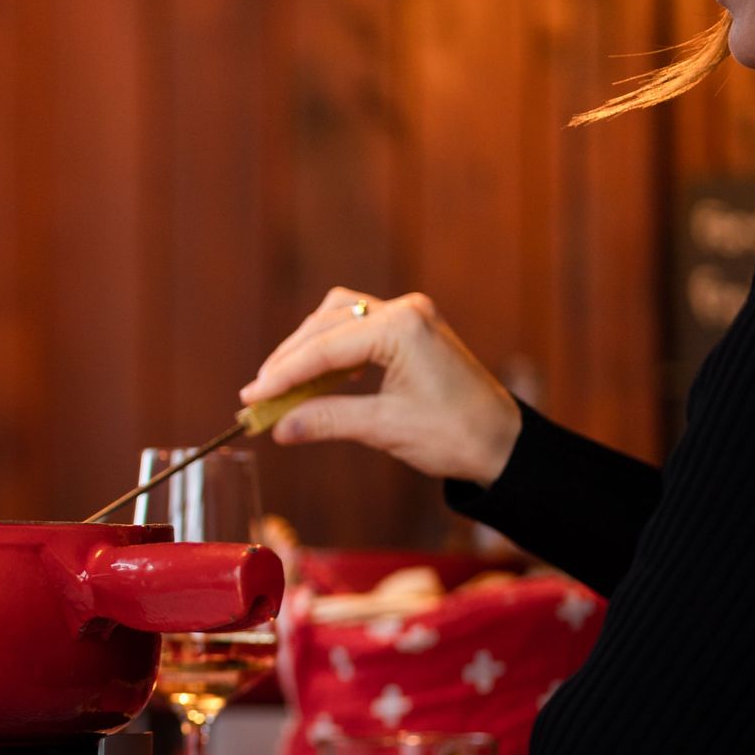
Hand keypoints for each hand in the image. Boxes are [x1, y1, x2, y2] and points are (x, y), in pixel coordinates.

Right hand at [239, 287, 521, 485]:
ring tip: (281, 385)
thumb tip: (277, 426)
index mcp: (402, 328)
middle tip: (258, 395)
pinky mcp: (410, 329)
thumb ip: (326, 419)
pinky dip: (330, 348)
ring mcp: (409, 316)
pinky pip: (356, 327)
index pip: (326, 347)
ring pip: (338, 318)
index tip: (251, 397)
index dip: (283, 375)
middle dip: (289, 360)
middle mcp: (405, 311)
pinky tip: (317, 374)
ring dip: (306, 349)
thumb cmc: (455, 434)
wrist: (503, 443)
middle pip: (326, 325)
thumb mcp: (383, 429)